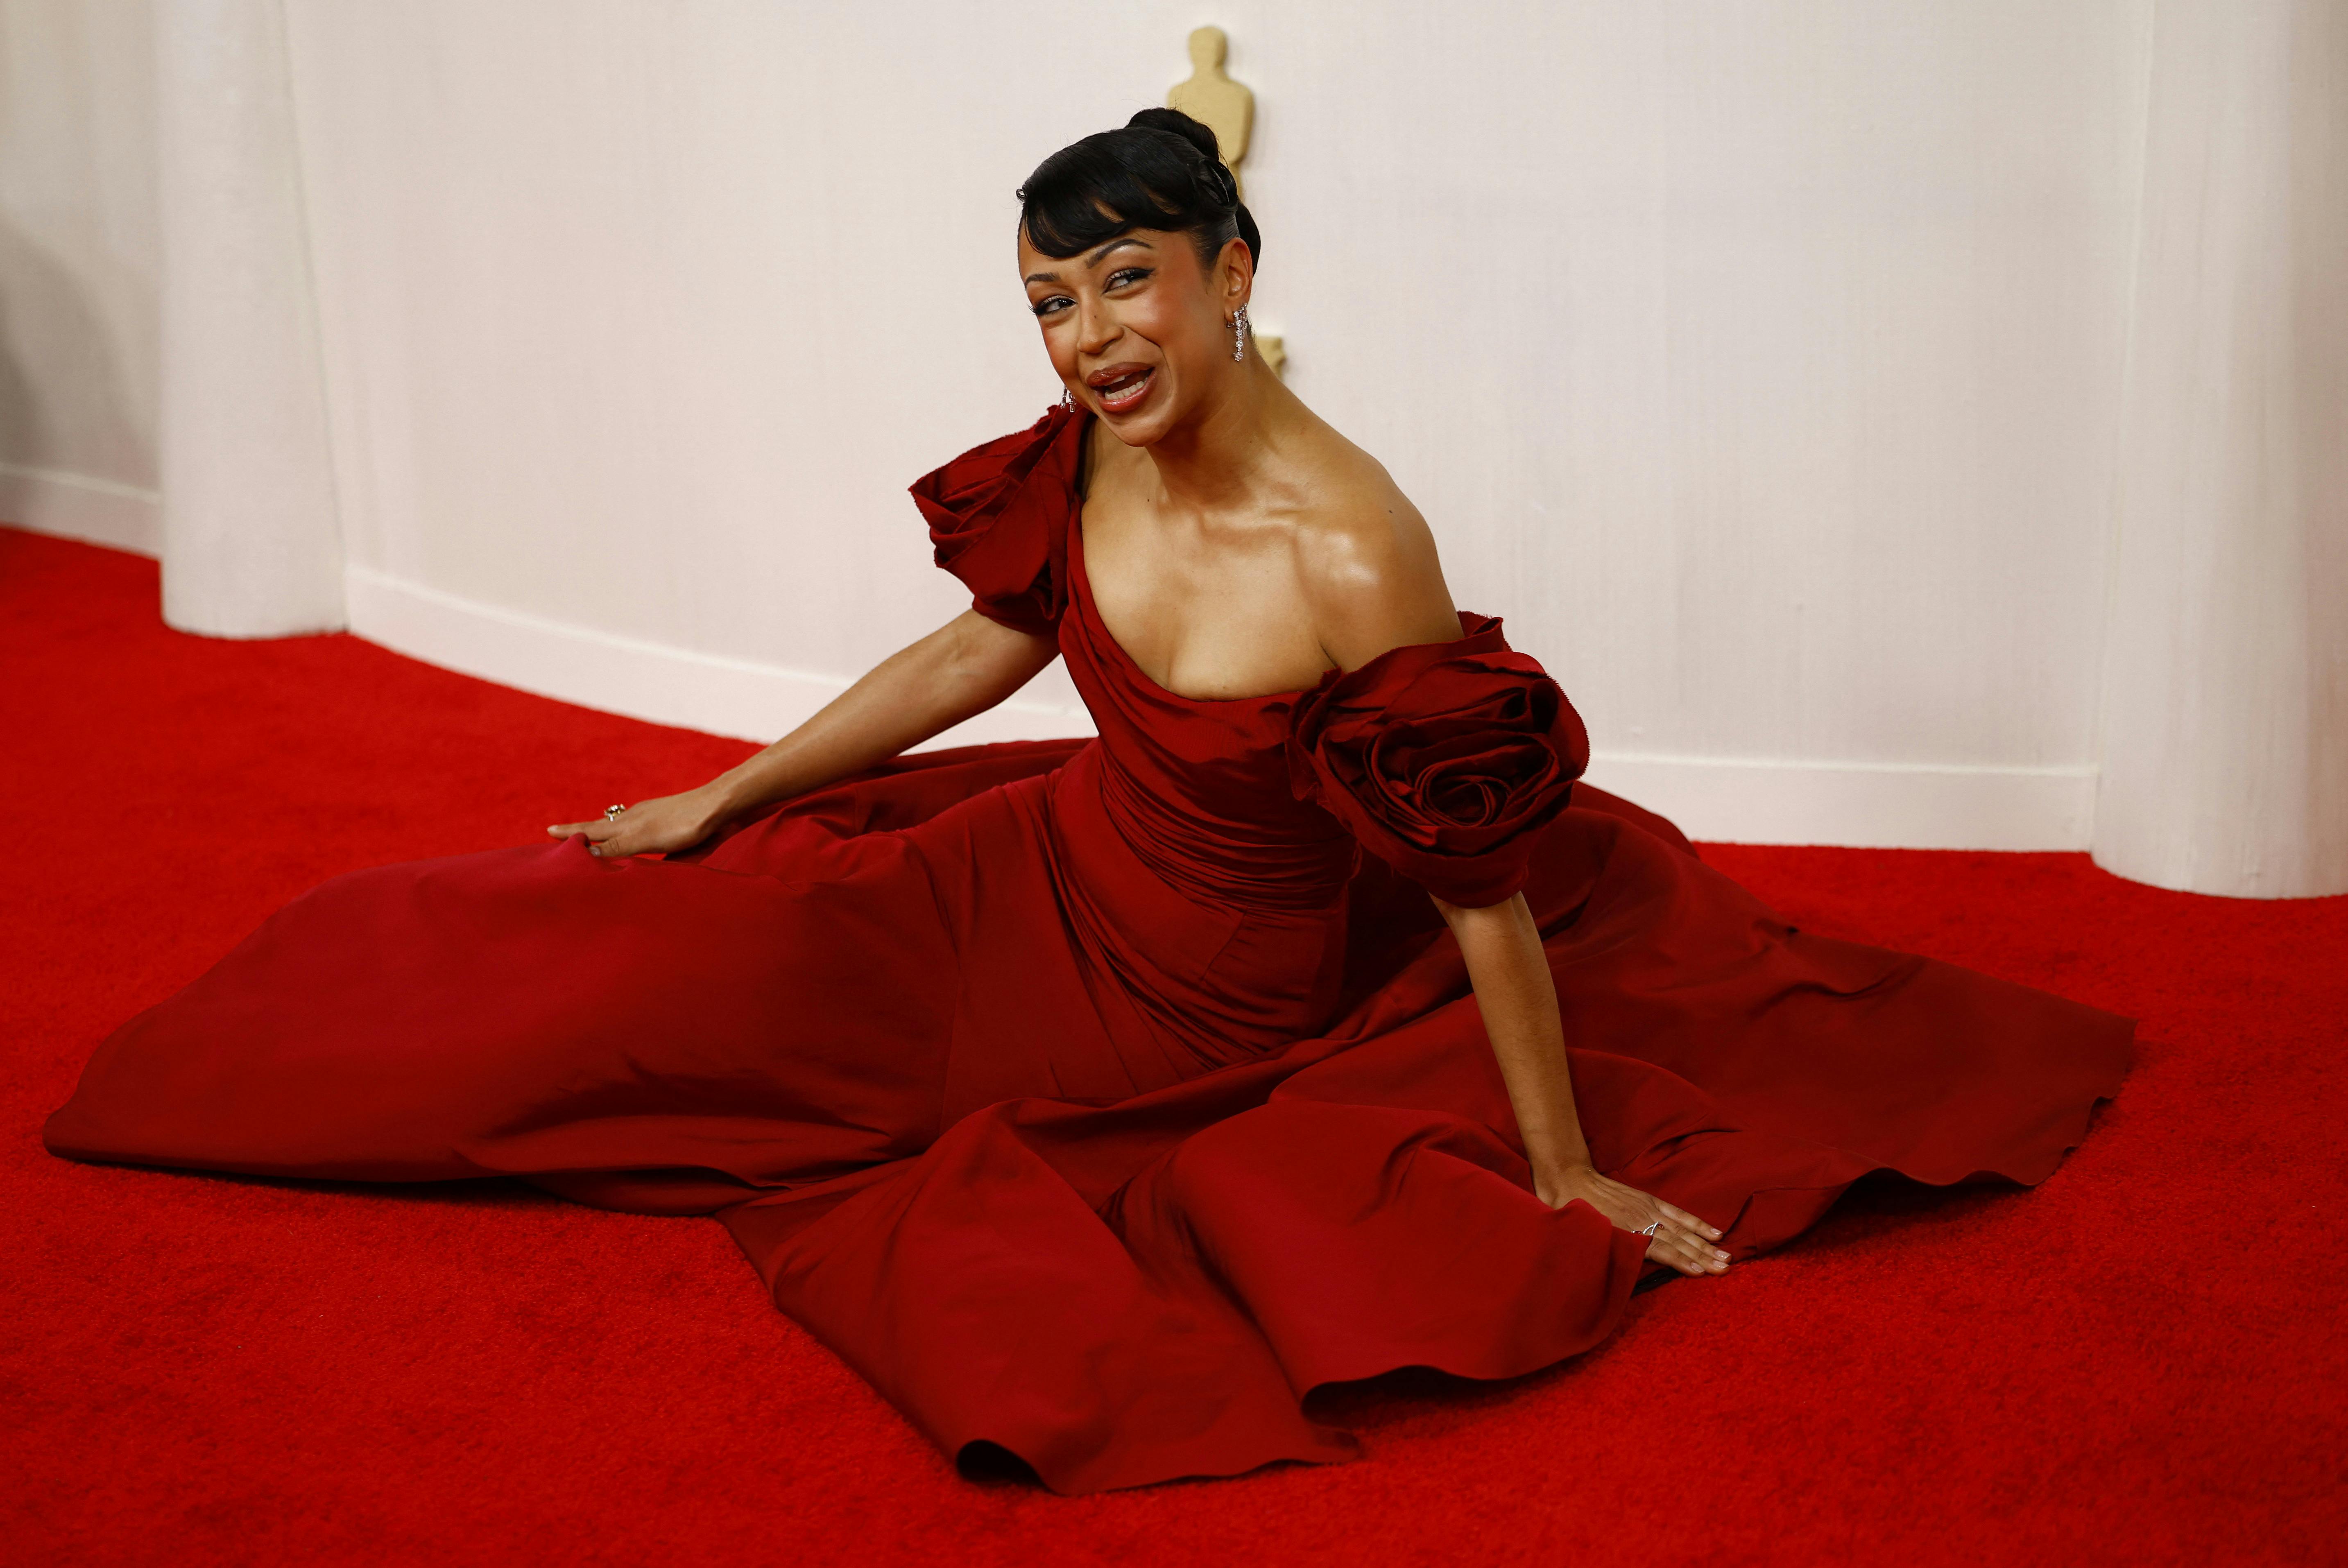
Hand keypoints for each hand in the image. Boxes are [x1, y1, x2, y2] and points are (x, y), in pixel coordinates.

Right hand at [548, 787, 725, 858]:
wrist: (716, 807)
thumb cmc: (681, 825)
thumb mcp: (643, 840)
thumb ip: (615, 848)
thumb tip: (583, 852)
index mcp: (625, 824)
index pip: (590, 830)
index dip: (570, 834)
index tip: (548, 832)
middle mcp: (634, 819)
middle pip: (601, 827)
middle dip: (580, 832)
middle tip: (560, 832)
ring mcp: (650, 818)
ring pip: (619, 827)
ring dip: (602, 833)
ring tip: (590, 837)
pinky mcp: (666, 822)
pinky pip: (637, 828)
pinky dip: (625, 834)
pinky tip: (632, 838)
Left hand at [1537, 1163, 1729, 1277]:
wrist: (1568, 1175)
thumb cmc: (1570, 1211)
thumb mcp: (1580, 1236)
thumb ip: (1600, 1251)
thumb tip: (1609, 1271)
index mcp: (1625, 1231)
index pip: (1660, 1249)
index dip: (1680, 1260)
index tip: (1700, 1272)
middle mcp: (1641, 1220)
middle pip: (1677, 1240)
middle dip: (1702, 1256)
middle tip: (1725, 1269)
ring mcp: (1647, 1208)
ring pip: (1682, 1229)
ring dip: (1705, 1244)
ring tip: (1726, 1256)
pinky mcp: (1648, 1199)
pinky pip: (1677, 1213)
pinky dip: (1696, 1223)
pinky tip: (1713, 1232)